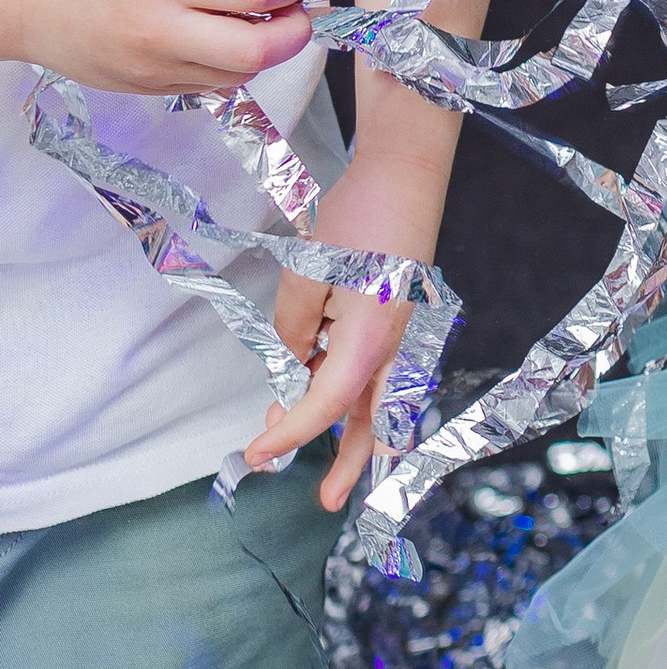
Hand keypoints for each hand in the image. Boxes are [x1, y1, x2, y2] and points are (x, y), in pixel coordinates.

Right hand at [0, 0, 310, 94]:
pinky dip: (228, 66)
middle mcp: (162, 29)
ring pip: (240, 75)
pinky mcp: (147, 89)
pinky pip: (210, 86)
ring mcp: (154, 66)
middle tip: (294, 12)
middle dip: (295, 32)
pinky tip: (217, 40)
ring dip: (263, 51)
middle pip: (259, 51)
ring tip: (253, 23)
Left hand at [245, 148, 448, 513]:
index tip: (255, 455)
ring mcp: (405, 334)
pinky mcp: (404, 318)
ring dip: (350, 428)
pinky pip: (382, 371)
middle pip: (375, 422)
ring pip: (381, 399)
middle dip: (353, 465)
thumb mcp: (306, 273)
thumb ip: (293, 330)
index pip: (324, 406)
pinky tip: (326, 391)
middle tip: (327, 500)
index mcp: (372, 339)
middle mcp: (397, 346)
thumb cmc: (359, 214)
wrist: (408, 168)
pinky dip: (356, 392)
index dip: (288, 435)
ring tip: (313, 448)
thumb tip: (290, 366)